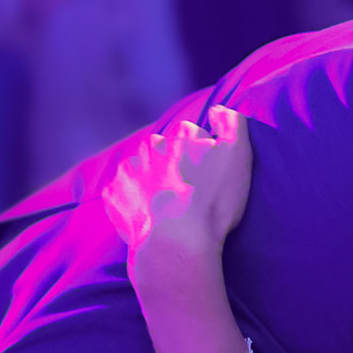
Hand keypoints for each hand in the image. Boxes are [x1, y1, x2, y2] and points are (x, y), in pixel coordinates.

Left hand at [103, 106, 253, 276]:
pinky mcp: (114, 195)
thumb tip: (218, 110)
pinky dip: (131, 200)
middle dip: (172, 162)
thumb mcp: (238, 156)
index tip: (209, 174)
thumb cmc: (213, 202)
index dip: (203, 152)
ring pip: (140, 167)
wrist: (177, 243)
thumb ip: (233, 123)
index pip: (194, 134)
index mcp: (183, 136)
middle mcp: (152, 146)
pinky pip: (121, 192)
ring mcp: (130, 170)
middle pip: (163, 148)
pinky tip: (146, 216)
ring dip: (150, 179)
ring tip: (165, 204)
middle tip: (187, 190)